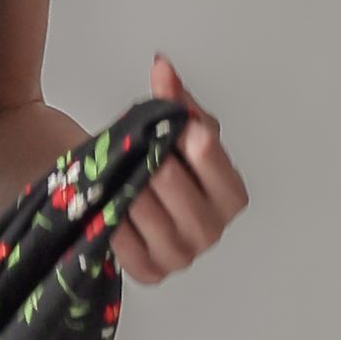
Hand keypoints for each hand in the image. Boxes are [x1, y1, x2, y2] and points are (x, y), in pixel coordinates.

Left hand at [109, 53, 248, 284]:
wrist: (111, 195)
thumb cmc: (147, 163)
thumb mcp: (169, 130)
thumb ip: (174, 100)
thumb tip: (162, 66)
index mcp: (230, 196)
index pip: (215, 164)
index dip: (194, 144)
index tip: (179, 128)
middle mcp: (211, 231)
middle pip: (171, 182)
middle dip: (149, 160)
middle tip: (137, 151)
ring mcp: (180, 256)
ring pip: (140, 205)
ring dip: (123, 184)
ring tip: (120, 175)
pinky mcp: (148, 272)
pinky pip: (121, 236)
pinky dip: (110, 215)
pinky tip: (110, 204)